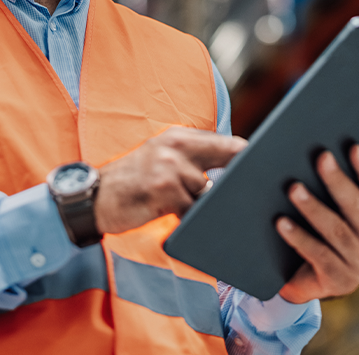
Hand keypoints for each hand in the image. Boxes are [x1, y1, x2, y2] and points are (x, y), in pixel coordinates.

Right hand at [94, 126, 246, 234]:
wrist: (92, 198)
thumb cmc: (130, 183)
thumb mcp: (160, 158)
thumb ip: (192, 159)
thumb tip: (233, 172)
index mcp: (179, 137)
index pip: (229, 144)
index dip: (249, 158)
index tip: (267, 169)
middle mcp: (177, 146)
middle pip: (228, 163)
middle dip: (239, 182)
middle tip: (252, 195)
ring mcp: (171, 168)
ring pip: (209, 193)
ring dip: (206, 208)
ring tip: (187, 211)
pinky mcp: (164, 191)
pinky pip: (193, 212)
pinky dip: (191, 221)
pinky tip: (179, 221)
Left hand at [276, 145, 358, 303]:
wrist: (305, 280)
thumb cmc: (316, 232)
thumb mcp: (328, 208)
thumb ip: (326, 182)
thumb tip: (302, 149)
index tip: (353, 147)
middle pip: (357, 207)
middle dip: (338, 181)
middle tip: (321, 158)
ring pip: (336, 230)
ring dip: (314, 208)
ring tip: (294, 188)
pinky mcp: (338, 280)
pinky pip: (318, 254)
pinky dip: (299, 237)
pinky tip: (281, 222)